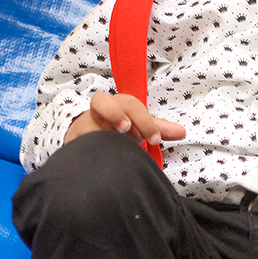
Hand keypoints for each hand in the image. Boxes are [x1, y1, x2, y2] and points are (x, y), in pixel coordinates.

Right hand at [64, 93, 185, 145]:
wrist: (91, 136)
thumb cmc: (119, 129)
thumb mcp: (139, 127)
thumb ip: (159, 129)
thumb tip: (183, 132)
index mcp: (120, 104)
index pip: (132, 105)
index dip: (144, 120)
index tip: (154, 139)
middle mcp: (100, 110)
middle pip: (102, 101)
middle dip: (116, 114)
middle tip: (126, 130)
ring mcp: (85, 123)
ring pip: (86, 119)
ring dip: (97, 128)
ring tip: (110, 139)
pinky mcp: (74, 138)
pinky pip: (76, 140)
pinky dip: (85, 146)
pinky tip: (96, 157)